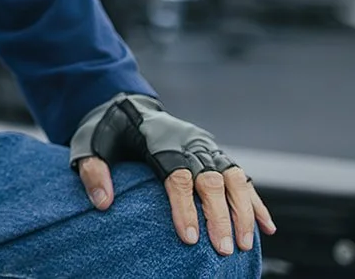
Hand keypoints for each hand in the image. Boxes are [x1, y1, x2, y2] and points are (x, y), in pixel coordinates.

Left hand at [71, 94, 275, 254]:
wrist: (126, 105)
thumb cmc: (107, 130)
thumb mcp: (88, 145)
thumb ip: (92, 171)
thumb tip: (103, 203)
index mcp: (158, 140)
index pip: (176, 176)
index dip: (183, 207)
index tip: (188, 238)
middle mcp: (188, 142)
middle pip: (211, 179)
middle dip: (219, 216)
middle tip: (222, 248)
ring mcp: (205, 146)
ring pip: (233, 177)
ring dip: (242, 211)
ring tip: (244, 243)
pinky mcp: (215, 153)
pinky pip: (242, 177)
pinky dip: (255, 202)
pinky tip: (266, 227)